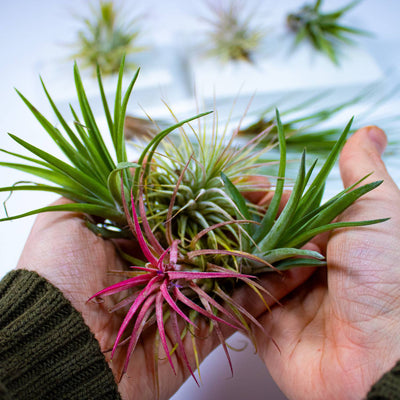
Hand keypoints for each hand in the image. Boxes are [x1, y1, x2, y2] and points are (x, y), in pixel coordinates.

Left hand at [16, 201, 312, 398]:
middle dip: (254, 218)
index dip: (221, 194)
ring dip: (271, 249)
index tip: (249, 180)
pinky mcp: (202, 331)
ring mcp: (187, 299)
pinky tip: (298, 266)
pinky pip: (242, 308)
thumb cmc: (56, 279)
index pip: (192, 211)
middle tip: (286, 197)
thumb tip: (127, 163)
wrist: (55, 348)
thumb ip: (93, 188)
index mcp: (143, 241)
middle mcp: (168, 268)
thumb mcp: (64, 218)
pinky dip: (271, 290)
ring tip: (303, 226)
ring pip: (236, 270)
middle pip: (219, 238)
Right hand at [251, 126, 399, 399]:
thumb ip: (362, 172)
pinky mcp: (266, 328)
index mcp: (329, 242)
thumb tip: (365, 131)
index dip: (266, 196)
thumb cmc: (388, 279)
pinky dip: (238, 288)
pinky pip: (241, 301)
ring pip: (248, 267)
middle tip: (234, 211)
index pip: (285, 211)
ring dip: (246, 256)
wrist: (383, 359)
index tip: (251, 186)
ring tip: (245, 249)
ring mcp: (284, 299)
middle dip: (248, 224)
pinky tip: (236, 276)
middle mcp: (305, 269)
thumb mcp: (378, 212)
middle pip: (262, 238)